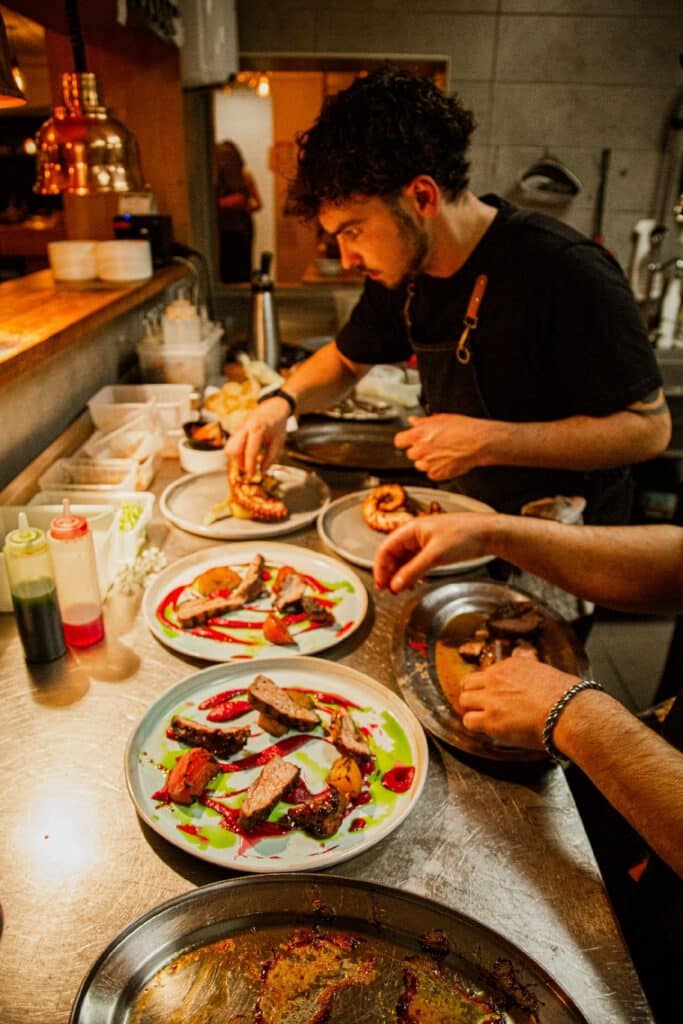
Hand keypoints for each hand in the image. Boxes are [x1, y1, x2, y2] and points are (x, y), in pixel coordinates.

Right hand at [224, 397, 289, 475]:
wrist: (274, 407)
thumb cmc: (278, 424)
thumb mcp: (278, 443)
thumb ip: (270, 458)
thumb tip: (262, 472)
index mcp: (257, 428)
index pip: (250, 452)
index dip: (250, 466)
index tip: (253, 474)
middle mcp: (245, 427)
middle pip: (234, 450)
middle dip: (240, 463)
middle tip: (250, 469)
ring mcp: (239, 427)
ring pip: (229, 448)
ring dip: (236, 459)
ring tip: (247, 462)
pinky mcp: (236, 429)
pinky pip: (231, 444)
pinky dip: (236, 452)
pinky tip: (245, 455)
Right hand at [373, 512, 494, 592]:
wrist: (488, 533)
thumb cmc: (464, 536)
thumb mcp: (435, 556)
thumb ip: (412, 571)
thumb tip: (395, 584)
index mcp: (410, 529)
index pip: (385, 549)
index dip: (380, 568)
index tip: (381, 586)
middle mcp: (414, 534)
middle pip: (393, 555)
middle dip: (390, 573)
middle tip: (391, 591)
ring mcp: (424, 542)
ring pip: (405, 560)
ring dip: (402, 575)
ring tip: (403, 590)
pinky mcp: (434, 549)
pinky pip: (417, 562)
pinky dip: (414, 573)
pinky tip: (417, 582)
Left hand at [394, 413, 493, 480]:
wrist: (478, 443)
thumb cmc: (463, 429)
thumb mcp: (440, 419)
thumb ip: (423, 422)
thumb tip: (413, 421)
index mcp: (418, 435)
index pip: (399, 441)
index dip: (404, 441)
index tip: (408, 441)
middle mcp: (420, 450)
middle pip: (410, 454)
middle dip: (418, 450)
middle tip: (431, 446)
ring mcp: (428, 464)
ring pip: (419, 465)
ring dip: (426, 461)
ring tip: (441, 453)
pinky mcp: (436, 474)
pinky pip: (430, 473)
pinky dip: (436, 469)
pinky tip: (445, 461)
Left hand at [459, 658, 579, 750]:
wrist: (569, 711)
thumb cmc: (567, 698)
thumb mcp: (546, 674)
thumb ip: (531, 676)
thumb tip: (534, 685)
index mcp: (512, 665)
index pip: (488, 673)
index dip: (490, 687)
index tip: (496, 696)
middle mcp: (497, 677)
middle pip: (469, 682)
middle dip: (474, 695)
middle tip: (483, 708)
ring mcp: (492, 697)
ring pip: (464, 700)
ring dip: (472, 710)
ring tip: (484, 720)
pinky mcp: (491, 718)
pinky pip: (469, 721)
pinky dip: (475, 726)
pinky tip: (487, 730)